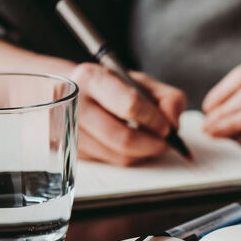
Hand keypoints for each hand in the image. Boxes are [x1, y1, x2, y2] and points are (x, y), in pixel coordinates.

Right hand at [0, 40, 186, 166]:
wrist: (70, 92)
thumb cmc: (113, 88)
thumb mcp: (142, 82)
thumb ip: (168, 98)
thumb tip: (173, 123)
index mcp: (92, 77)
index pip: (130, 105)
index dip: (156, 120)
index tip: (167, 126)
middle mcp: (74, 103)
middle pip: (123, 138)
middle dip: (153, 145)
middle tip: (164, 142)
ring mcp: (67, 130)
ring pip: (118, 156)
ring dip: (143, 154)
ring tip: (150, 142)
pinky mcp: (68, 151)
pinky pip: (109, 163)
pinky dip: (128, 158)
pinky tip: (130, 147)